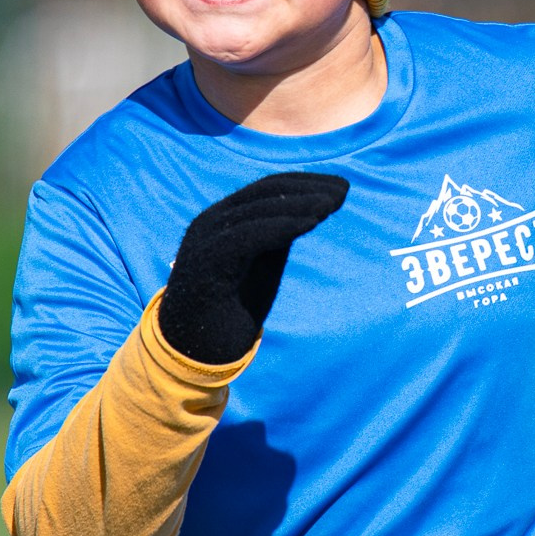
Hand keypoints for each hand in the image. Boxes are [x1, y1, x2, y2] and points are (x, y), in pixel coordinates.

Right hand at [158, 173, 349, 364]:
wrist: (190, 352)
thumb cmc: (228, 311)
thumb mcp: (261, 267)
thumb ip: (277, 240)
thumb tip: (309, 214)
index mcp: (224, 220)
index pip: (267, 188)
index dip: (306, 183)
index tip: (341, 187)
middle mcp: (212, 222)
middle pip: (264, 191)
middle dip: (307, 189)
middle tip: (344, 192)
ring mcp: (205, 239)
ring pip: (256, 209)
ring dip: (299, 204)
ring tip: (331, 204)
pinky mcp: (205, 262)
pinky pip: (246, 236)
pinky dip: (280, 226)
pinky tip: (310, 224)